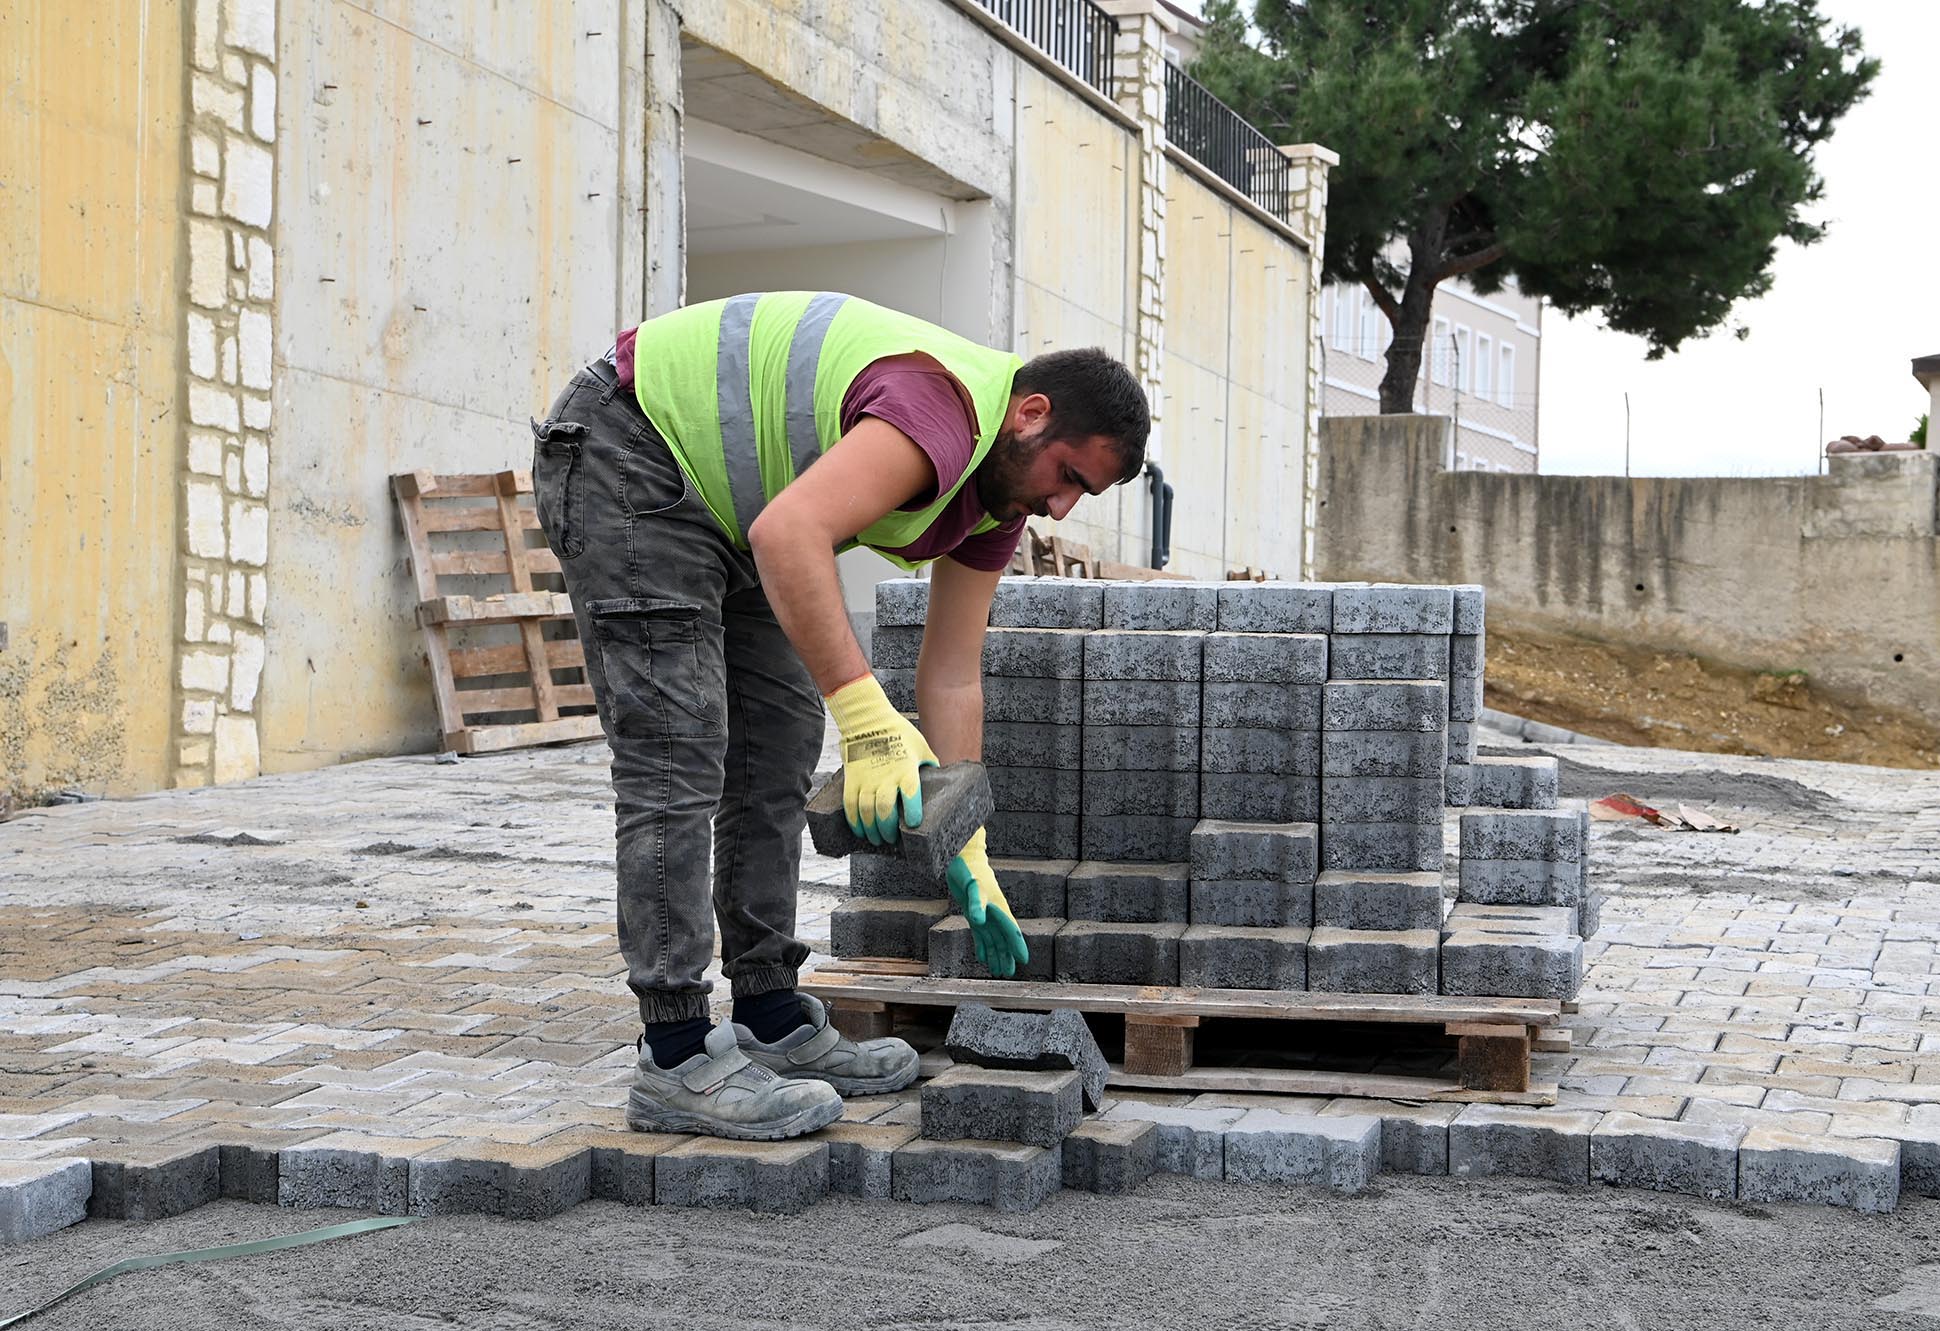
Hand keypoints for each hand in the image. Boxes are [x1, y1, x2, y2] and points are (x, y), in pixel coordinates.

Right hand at [824, 674, 936, 844]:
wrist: (868, 720)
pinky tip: (860, 831)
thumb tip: (941, 780)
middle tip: (892, 839)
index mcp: (906, 771)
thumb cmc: (899, 733)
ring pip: (867, 812)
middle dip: (888, 830)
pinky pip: (851, 806)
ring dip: (872, 830)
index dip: (913, 813)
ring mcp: (867, 780)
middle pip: (885, 810)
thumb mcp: (922, 747)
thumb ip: (930, 765)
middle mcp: (886, 778)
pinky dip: (855, 822)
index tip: (914, 825)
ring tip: (877, 839)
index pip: (911, 796)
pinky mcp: (852, 780)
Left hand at [946, 828, 1028, 978]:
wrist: (963, 859)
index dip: (1017, 946)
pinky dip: (982, 946)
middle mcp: (994, 914)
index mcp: (999, 909)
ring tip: (997, 971)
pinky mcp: (973, 913)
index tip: (1024, 960)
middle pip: (1003, 939)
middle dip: (1006, 956)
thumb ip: (976, 905)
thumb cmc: (970, 871)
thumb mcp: (972, 887)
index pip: (1011, 931)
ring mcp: (984, 914)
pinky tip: (983, 957)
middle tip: (1008, 974)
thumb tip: (979, 922)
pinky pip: (981, 935)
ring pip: (993, 939)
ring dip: (995, 954)